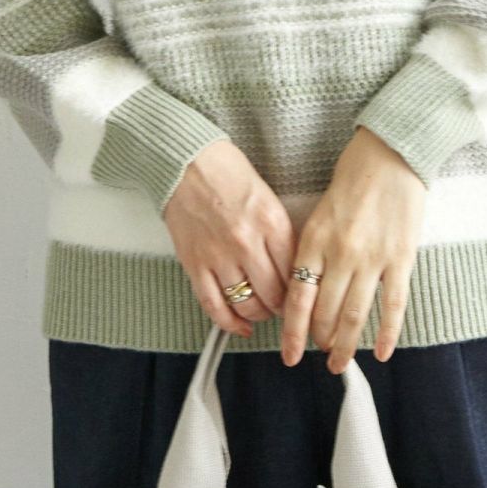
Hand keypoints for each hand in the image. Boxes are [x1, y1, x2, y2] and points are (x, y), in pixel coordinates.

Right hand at [163, 139, 297, 338]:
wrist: (186, 162)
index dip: (300, 291)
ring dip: (258, 315)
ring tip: (261, 311)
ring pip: (246, 305)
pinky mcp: (195, 264)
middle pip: (274, 295)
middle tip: (282, 306)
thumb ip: (280, 232)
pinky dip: (228, 323)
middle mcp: (247, 242)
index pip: (295, 273)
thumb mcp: (267, 196)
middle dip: (281, 307)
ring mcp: (219, 256)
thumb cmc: (226, 171)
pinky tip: (238, 325)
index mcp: (271, 222)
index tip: (299, 295)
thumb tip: (291, 267)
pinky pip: (214, 306)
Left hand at [281, 126, 425, 373]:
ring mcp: (373, 257)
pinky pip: (394, 304)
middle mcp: (341, 252)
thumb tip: (305, 290)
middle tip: (319, 354)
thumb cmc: (353, 177)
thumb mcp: (320, 210)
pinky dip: (388, 332)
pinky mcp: (401, 257)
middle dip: (320, 340)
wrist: (391, 153)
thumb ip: (312, 248)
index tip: (289, 355)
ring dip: (347, 345)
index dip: (292, 332)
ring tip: (341, 363)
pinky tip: (382, 353)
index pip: (298, 298)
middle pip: (326, 312)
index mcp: (315, 238)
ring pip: (356, 314)